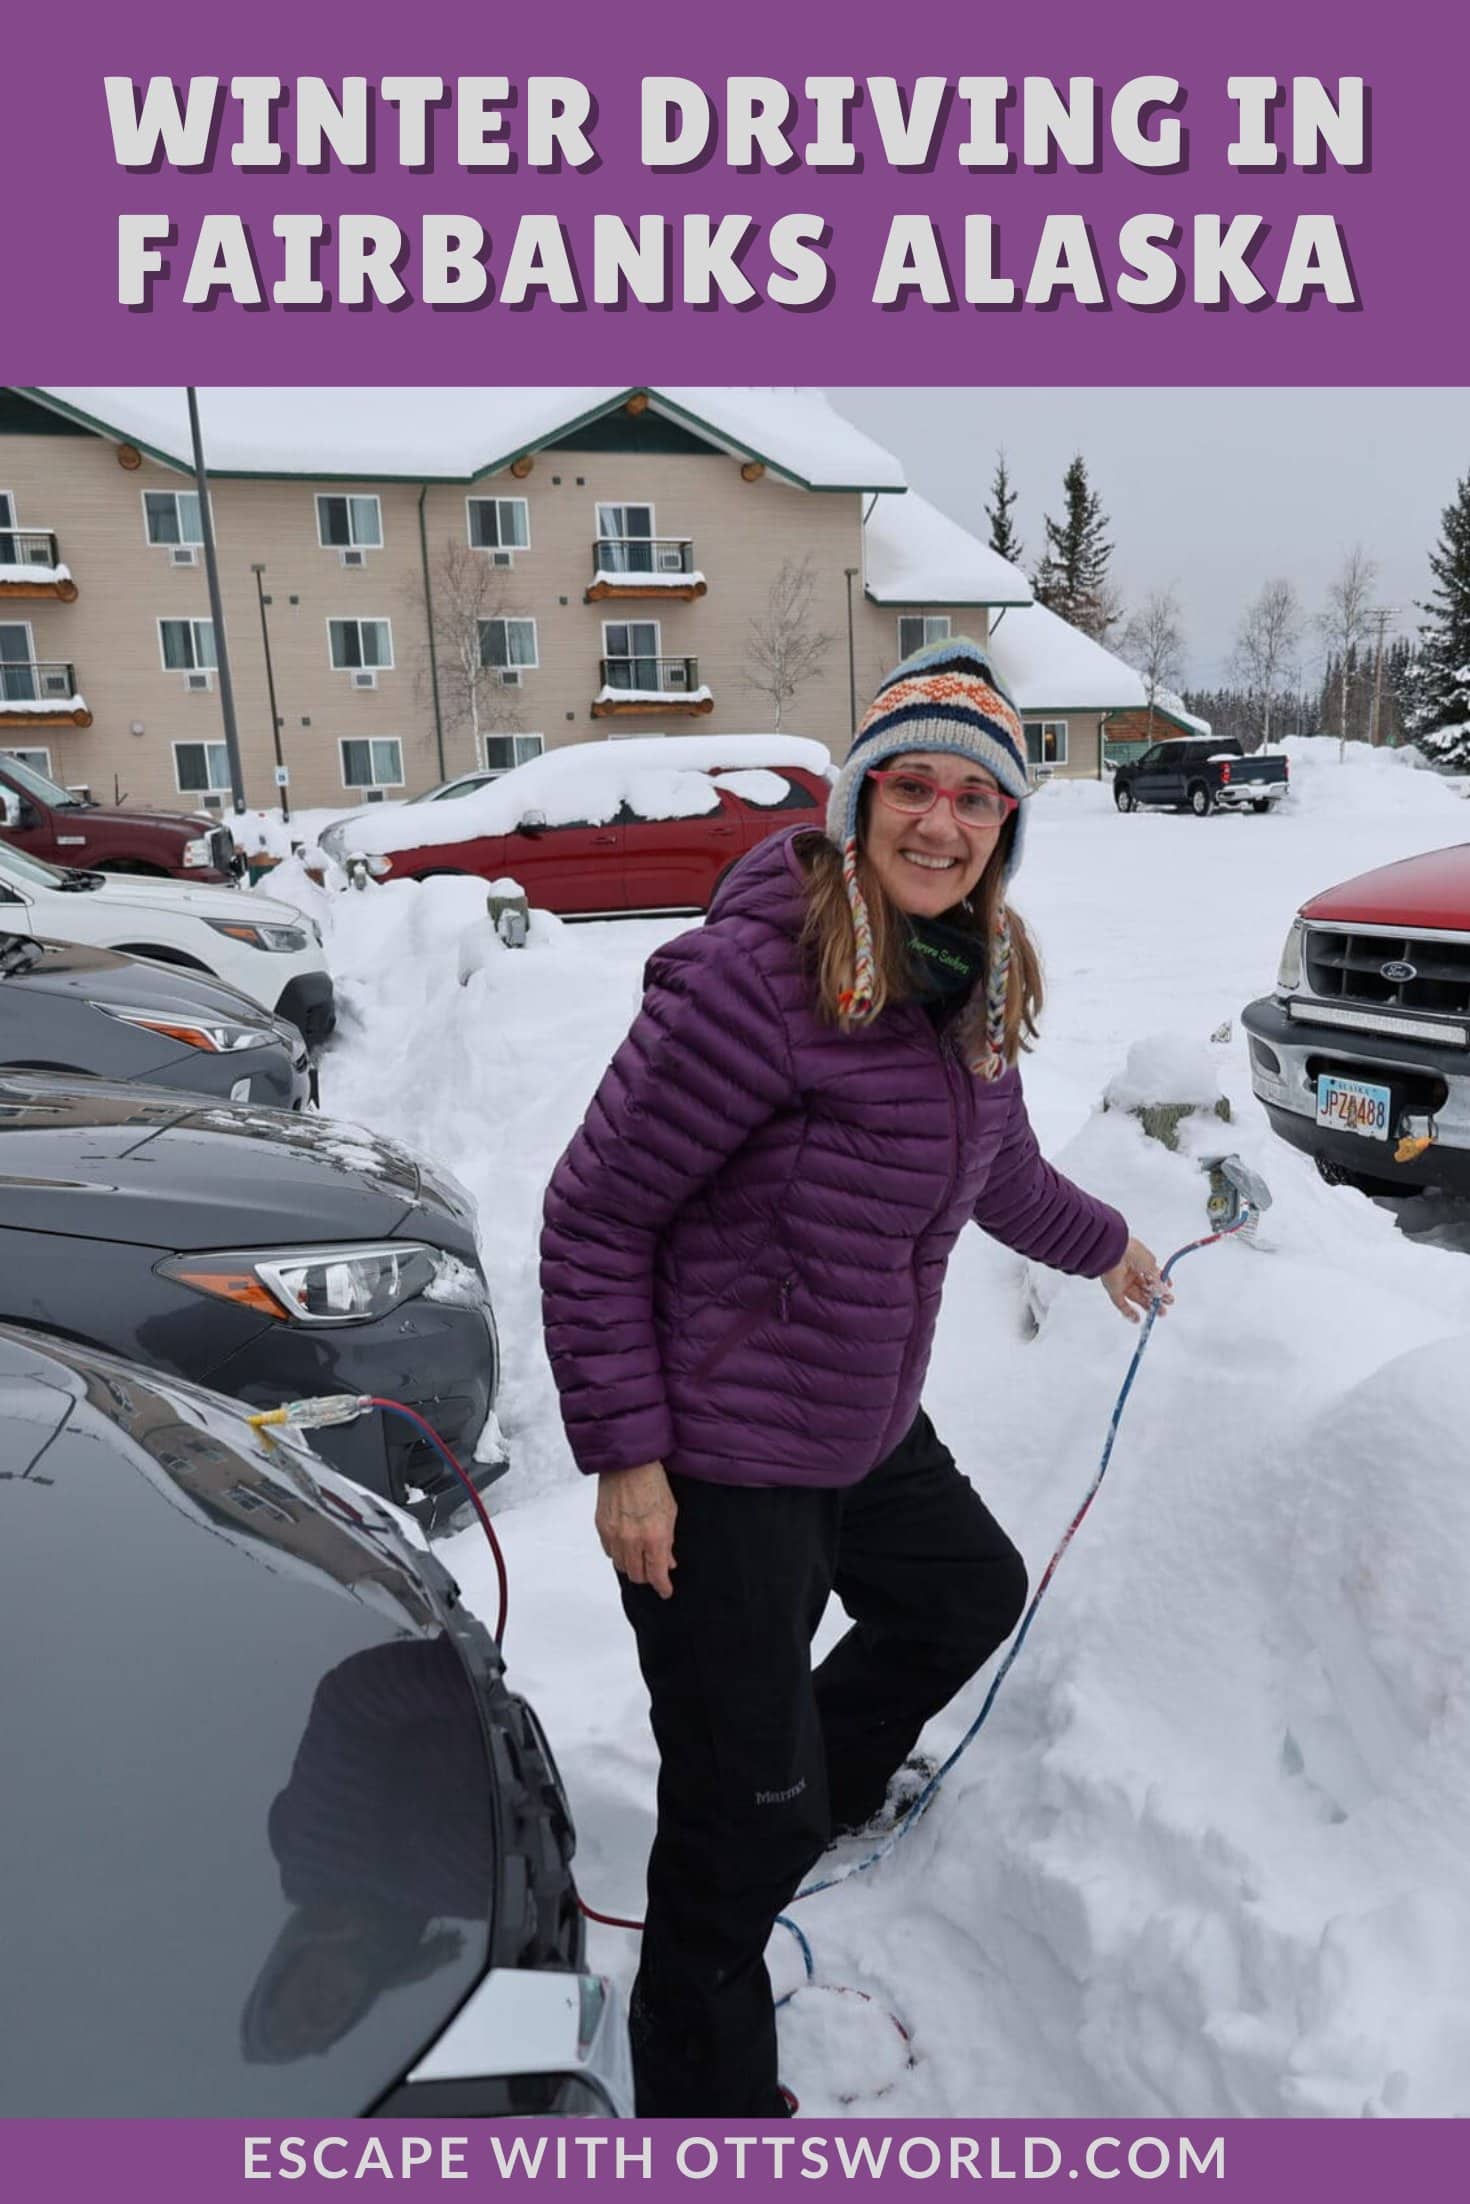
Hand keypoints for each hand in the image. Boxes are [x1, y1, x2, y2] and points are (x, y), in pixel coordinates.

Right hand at [596, 1460, 677, 1597]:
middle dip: (647, 1576)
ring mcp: (614, 1535)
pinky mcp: (601, 1527)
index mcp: (654, 1537)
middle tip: (653, 1570)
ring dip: (632, 1565)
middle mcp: (632, 1540)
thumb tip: (668, 1562)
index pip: (656, 1574)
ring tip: (639, 1556)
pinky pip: (609, 1552)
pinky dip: (618, 1552)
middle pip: (637, 1575)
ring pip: (621, 1566)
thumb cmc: (653, 1482)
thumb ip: (669, 1541)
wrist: (628, 1463)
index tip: (666, 1591)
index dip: (662, 1587)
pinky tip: (626, 1544)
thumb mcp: (670, 1512)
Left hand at [1100, 1237, 1172, 1323]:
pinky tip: (1137, 1319)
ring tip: (1160, 1313)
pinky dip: (1129, 1312)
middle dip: (1156, 1299)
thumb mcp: (1150, 1264)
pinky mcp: (1114, 1290)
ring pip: (1136, 1297)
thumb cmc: (1132, 1252)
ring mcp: (1122, 1282)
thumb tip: (1165, 1289)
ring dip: (1147, 1306)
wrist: (1114, 1251)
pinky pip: (1121, 1304)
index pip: (1151, 1276)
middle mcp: (1131, 1273)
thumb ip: (1157, 1279)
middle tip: (1166, 1307)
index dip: (1160, 1285)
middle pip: (1145, 1290)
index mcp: (1139, 1263)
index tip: (1169, 1291)